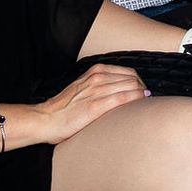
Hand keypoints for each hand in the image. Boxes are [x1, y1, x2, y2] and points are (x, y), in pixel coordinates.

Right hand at [29, 63, 147, 144]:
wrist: (45, 119)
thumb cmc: (64, 107)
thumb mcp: (84, 87)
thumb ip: (101, 84)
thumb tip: (122, 89)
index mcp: (96, 71)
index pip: (129, 72)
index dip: (139, 82)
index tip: (142, 91)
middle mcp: (97, 77)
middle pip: (133, 78)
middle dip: (143, 88)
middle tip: (146, 100)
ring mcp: (97, 90)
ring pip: (131, 86)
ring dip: (142, 94)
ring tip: (145, 103)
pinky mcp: (95, 105)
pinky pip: (122, 98)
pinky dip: (135, 99)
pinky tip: (140, 104)